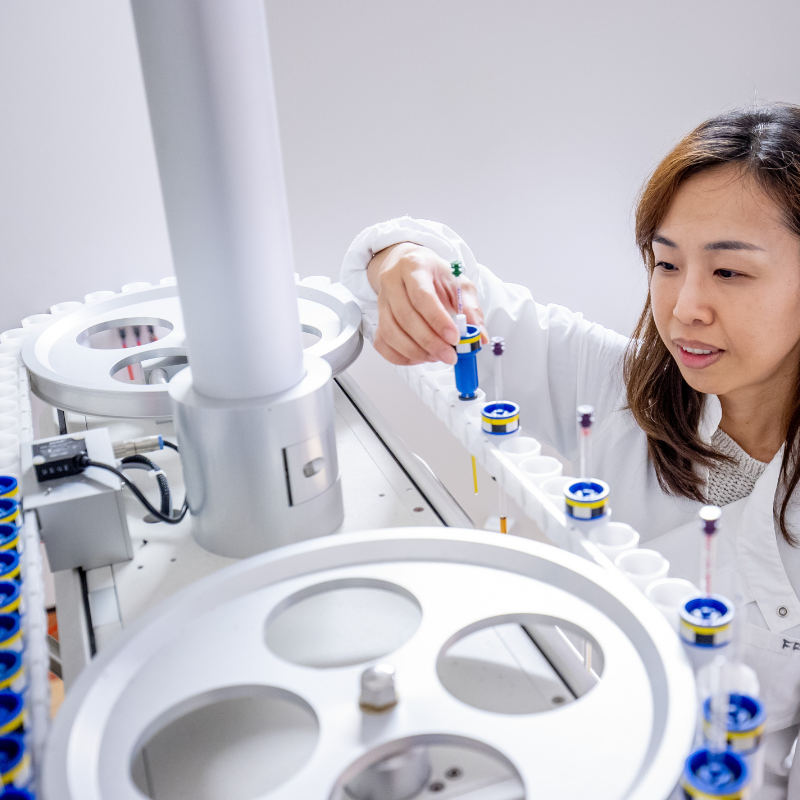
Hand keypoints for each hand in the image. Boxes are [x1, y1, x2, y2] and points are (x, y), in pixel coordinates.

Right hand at [367, 243, 486, 365]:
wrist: (408, 265)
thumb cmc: (434, 274)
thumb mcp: (457, 282)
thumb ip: (470, 308)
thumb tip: (479, 336)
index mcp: (414, 267)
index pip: (422, 296)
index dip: (437, 320)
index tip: (454, 338)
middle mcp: (392, 282)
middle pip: (405, 317)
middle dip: (429, 342)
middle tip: (449, 355)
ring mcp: (382, 301)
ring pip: (390, 332)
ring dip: (415, 351)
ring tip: (436, 357)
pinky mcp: (378, 318)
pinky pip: (382, 342)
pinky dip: (400, 356)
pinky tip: (419, 358)